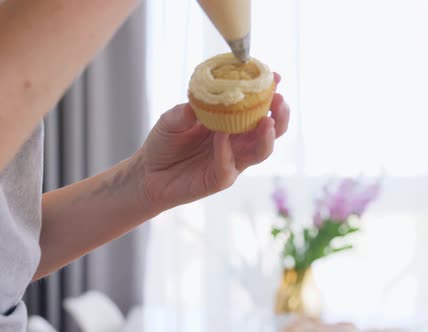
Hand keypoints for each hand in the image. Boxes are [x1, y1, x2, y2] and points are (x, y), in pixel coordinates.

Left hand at [139, 73, 289, 210]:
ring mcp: (231, 160)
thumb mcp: (171, 119)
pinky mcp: (219, 179)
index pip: (257, 106)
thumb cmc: (164, 142)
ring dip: (266, 136)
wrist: (148, 172)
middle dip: (279, 115)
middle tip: (279, 100)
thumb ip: (185, 111)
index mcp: (231, 121)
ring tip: (266, 121)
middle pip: (270, 130)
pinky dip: (227, 150)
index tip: (276, 77)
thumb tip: (200, 99)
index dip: (269, 92)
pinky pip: (229, 166)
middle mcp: (237, 141)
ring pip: (260, 151)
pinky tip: (222, 136)